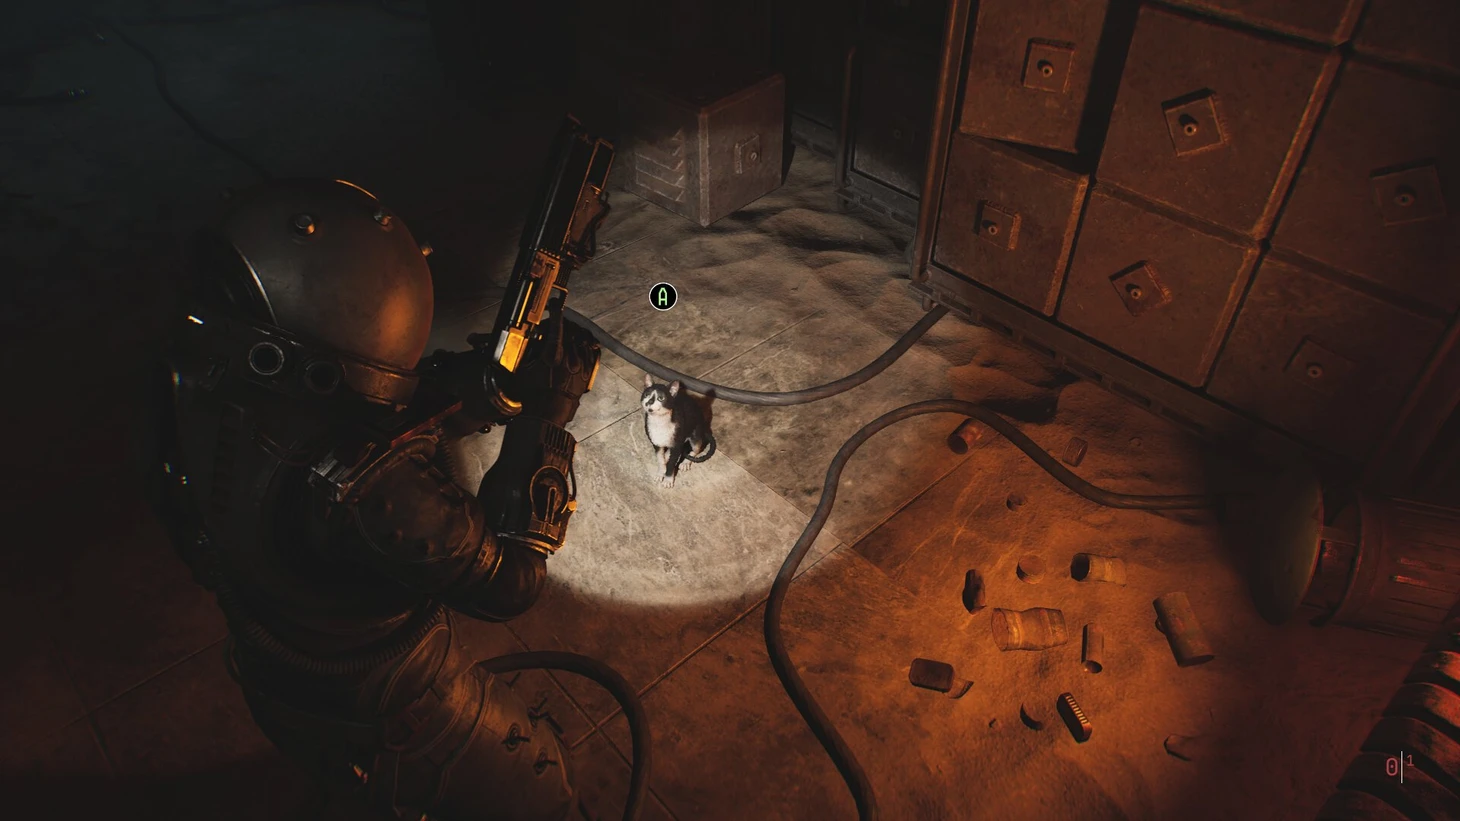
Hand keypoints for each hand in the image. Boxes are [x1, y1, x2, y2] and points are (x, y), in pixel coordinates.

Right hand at [512, 314, 600, 428]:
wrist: (547, 416)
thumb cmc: (533, 397)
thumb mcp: (522, 370)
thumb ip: (527, 351)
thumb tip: (527, 339)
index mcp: (553, 354)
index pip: (558, 325)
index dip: (556, 311)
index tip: (555, 306)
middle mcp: (569, 358)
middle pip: (573, 330)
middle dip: (566, 322)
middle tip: (559, 322)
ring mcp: (580, 366)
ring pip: (584, 339)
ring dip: (577, 332)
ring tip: (571, 331)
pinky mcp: (586, 375)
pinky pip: (592, 353)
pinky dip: (588, 344)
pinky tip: (583, 343)